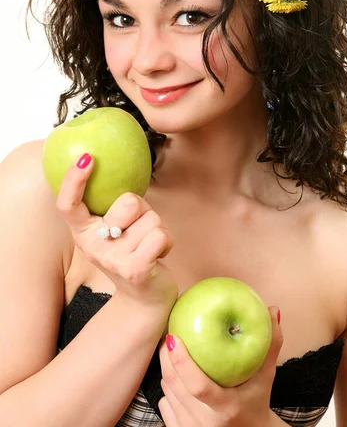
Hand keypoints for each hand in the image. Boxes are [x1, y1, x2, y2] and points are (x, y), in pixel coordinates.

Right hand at [56, 153, 177, 309]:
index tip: (86, 157)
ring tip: (149, 246)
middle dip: (144, 210)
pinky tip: (159, 256)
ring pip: (151, 218)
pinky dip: (168, 241)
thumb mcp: (114, 230)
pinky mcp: (135, 270)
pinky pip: (161, 235)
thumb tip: (120, 165)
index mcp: (83, 232)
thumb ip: (114, 206)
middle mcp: (93, 246)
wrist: (144, 299)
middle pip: (128, 202)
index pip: (68, 205)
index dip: (73, 180)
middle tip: (140, 229)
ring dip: (158, 229)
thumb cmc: (132, 252)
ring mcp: (113, 260)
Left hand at [158, 307, 282, 426]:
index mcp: (226, 408)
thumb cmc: (257, 401)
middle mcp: (205, 422)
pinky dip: (167, 387)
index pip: (198, 386)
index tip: (173, 337)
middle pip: (175, 385)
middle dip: (166, 357)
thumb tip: (272, 310)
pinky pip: (165, 404)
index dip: (182, 361)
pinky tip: (174, 373)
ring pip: (167, 393)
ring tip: (169, 349)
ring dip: (166, 369)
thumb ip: (270, 346)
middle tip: (169, 335)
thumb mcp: (266, 377)